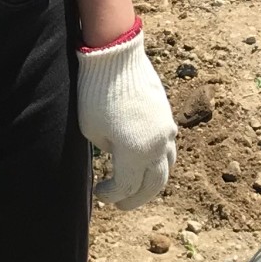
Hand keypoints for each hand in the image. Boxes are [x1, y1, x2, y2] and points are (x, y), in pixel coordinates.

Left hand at [76, 32, 175, 208]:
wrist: (116, 56)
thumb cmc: (96, 94)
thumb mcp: (92, 131)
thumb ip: (108, 150)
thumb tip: (117, 153)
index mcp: (135, 152)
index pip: (125, 187)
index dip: (110, 196)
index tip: (99, 194)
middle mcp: (156, 145)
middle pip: (152, 185)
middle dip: (136, 199)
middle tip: (121, 205)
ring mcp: (166, 130)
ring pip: (166, 167)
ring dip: (152, 182)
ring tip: (137, 187)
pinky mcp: (167, 117)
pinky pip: (169, 149)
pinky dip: (159, 162)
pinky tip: (147, 162)